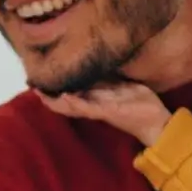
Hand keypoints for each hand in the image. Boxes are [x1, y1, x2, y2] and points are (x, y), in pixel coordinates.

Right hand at [38, 83, 171, 145]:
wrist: (158, 121)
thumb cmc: (142, 104)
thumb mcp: (123, 88)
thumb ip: (110, 82)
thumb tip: (98, 69)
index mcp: (98, 101)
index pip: (73, 95)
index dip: (57, 91)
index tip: (42, 83)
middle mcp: (96, 107)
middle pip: (67, 104)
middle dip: (50, 98)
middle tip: (33, 89)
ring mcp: (101, 111)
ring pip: (73, 108)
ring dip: (57, 102)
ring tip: (42, 94)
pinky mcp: (109, 112)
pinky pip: (89, 108)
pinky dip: (76, 103)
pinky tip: (65, 97)